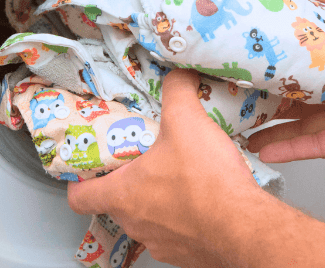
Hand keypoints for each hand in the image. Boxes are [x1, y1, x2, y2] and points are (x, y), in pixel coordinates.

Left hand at [67, 69, 264, 267]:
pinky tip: (204, 199)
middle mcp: (136, 223)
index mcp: (123, 194)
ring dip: (159, 200)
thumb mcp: (186, 121)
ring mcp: (160, 243)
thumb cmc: (207, 182)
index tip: (91, 169)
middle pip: (118, 203)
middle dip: (130, 181)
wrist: (245, 228)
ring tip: (180, 176)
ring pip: (149, 219)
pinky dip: (186, 218)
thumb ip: (177, 91)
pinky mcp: (187, 254)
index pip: (79, 197)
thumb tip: (179, 74)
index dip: (80, 182)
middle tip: (147, 160)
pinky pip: (178, 234)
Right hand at [247, 0, 324, 161]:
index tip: (249, 45)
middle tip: (233, 86)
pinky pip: (317, 144)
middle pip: (293, 90)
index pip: (303, 52)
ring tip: (237, 124)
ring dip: (268, 125)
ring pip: (297, 121)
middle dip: (263, 91)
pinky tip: (265, 148)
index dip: (276, 50)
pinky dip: (291, 148)